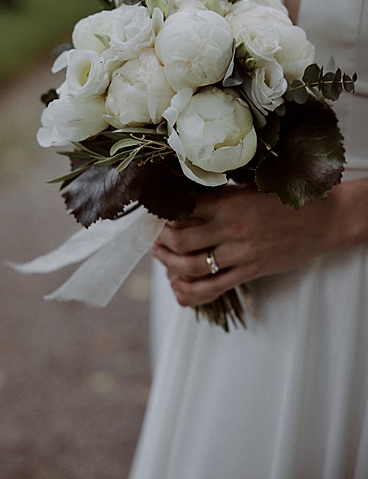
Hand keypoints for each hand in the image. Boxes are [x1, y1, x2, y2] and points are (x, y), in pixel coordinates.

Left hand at [151, 184, 339, 306]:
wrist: (325, 219)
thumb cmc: (282, 200)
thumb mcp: (246, 189)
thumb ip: (215, 197)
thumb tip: (178, 200)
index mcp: (228, 203)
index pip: (181, 210)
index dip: (161, 214)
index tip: (154, 214)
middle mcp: (231, 229)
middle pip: (180, 241)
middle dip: (160, 241)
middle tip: (154, 238)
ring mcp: (241, 254)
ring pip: (192, 267)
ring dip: (169, 264)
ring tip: (161, 257)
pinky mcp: (250, 272)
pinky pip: (212, 288)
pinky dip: (189, 290)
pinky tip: (177, 285)